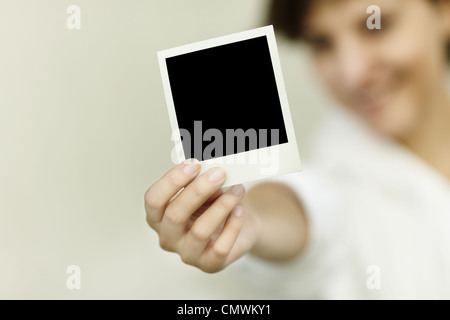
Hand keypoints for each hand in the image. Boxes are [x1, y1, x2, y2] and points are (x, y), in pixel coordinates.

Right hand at [145, 160, 261, 272]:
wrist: (240, 222)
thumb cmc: (215, 202)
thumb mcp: (206, 188)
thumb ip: (202, 181)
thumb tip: (210, 172)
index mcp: (158, 215)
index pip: (153, 199)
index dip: (171, 181)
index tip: (193, 164)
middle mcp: (168, 237)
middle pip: (175, 215)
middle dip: (198, 191)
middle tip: (219, 173)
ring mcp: (187, 253)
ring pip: (199, 232)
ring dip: (221, 207)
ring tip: (237, 190)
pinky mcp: (209, 264)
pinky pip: (220, 248)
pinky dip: (232, 226)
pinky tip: (239, 211)